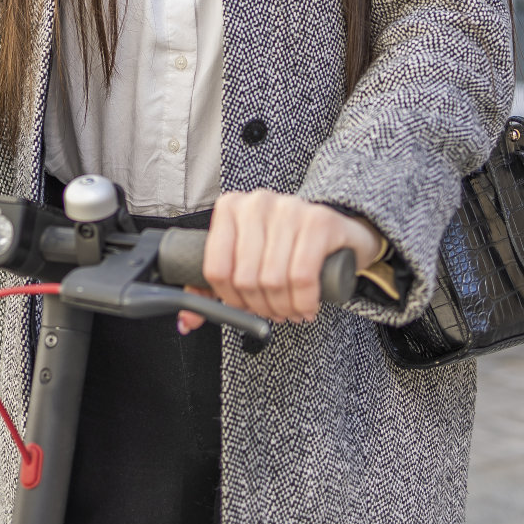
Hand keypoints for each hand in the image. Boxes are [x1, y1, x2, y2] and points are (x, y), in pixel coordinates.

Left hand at [177, 188, 383, 333]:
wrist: (335, 231)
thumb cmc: (284, 247)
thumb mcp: (245, 260)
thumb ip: (211, 287)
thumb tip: (188, 320)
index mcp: (230, 208)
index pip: (216, 267)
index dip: (229, 299)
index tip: (244, 307)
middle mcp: (257, 203)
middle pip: (245, 277)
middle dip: (260, 307)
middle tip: (273, 313)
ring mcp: (289, 208)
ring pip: (273, 279)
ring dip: (284, 308)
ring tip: (291, 311)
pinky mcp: (319, 221)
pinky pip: (302, 276)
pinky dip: (304, 301)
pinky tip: (307, 307)